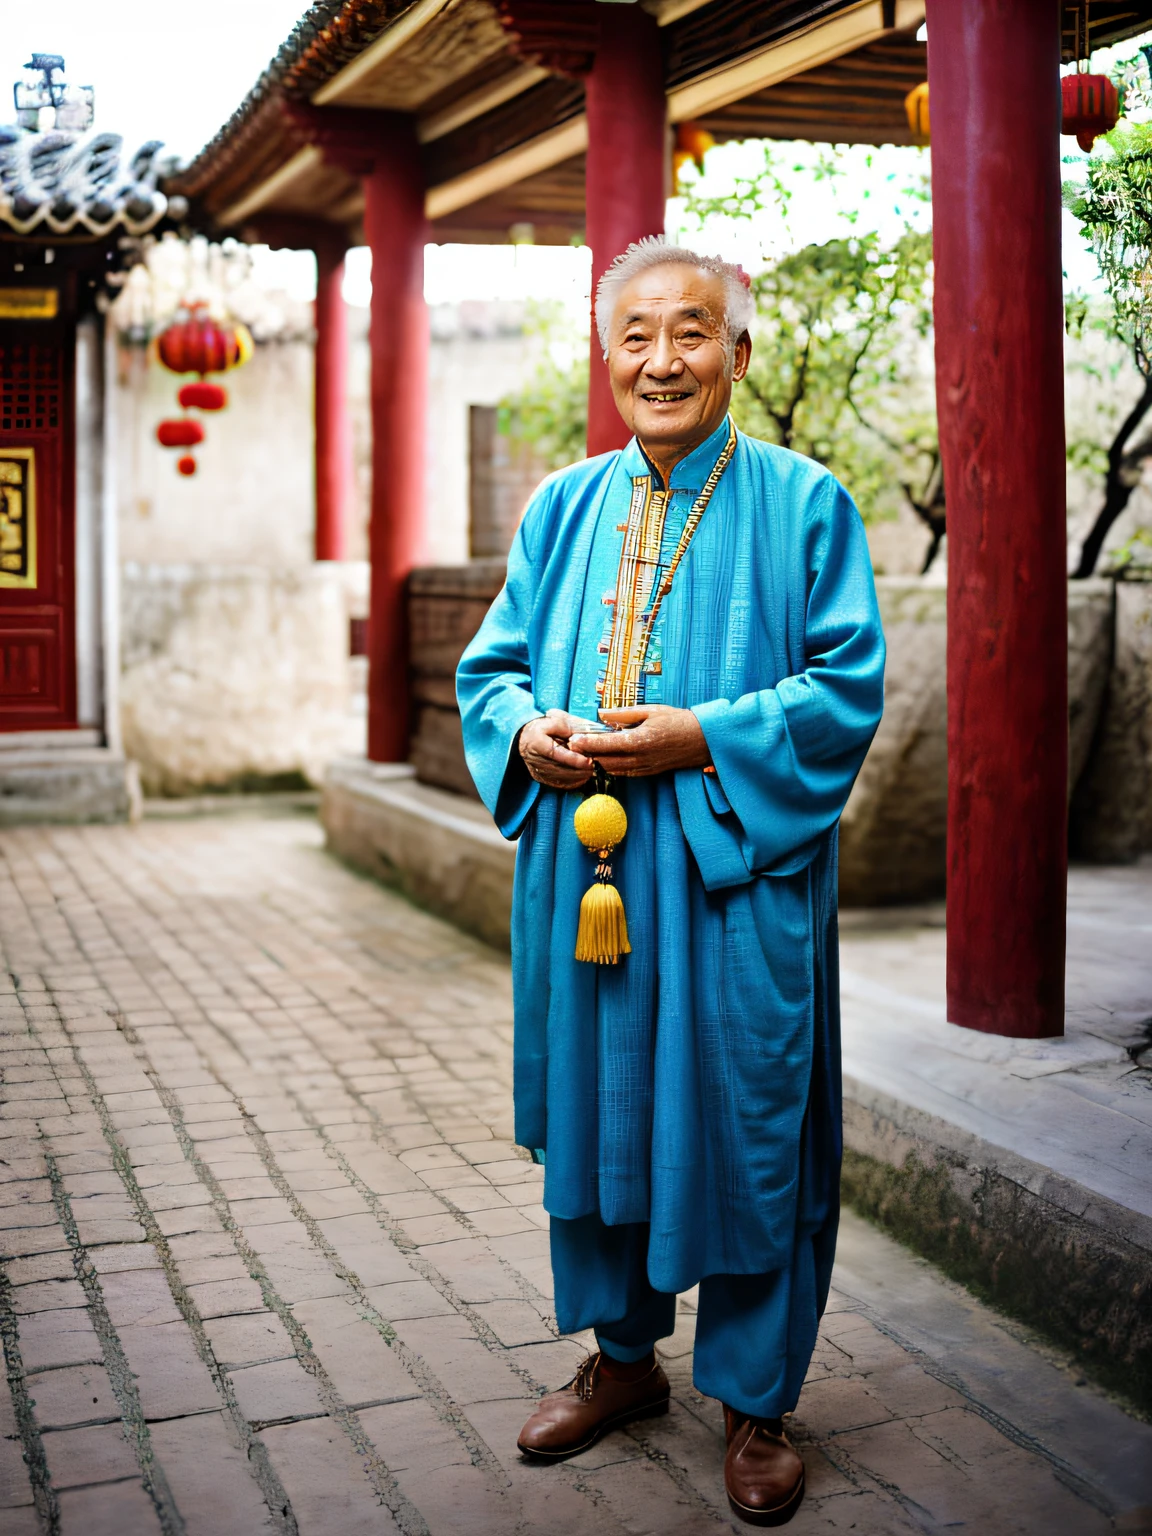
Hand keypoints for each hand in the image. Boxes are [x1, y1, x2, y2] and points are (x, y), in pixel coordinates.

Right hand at [518, 710, 595, 788]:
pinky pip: (558, 783)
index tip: (589, 761)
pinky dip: (572, 782)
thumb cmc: (542, 727)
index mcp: (537, 743)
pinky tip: (582, 777)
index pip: (557, 754)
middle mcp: (535, 759)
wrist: (523, 738)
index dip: (574, 759)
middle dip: (580, 770)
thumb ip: (567, 725)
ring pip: (560, 778)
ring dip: (578, 777)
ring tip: (591, 772)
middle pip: (560, 769)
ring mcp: (537, 770)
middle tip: (595, 767)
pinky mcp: (540, 777)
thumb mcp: (553, 718)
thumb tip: (582, 733)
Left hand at [569, 705, 711, 776]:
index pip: (605, 744)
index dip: (586, 743)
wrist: (704, 741)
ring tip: (584, 752)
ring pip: (612, 770)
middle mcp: (639, 758)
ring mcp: (644, 768)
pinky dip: (611, 767)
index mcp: (639, 741)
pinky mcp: (648, 773)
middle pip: (604, 761)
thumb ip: (623, 714)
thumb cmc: (679, 721)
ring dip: (597, 762)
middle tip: (572, 745)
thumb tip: (601, 713)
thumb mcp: (651, 710)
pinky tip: (603, 759)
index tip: (572, 739)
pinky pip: (624, 773)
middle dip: (586, 754)